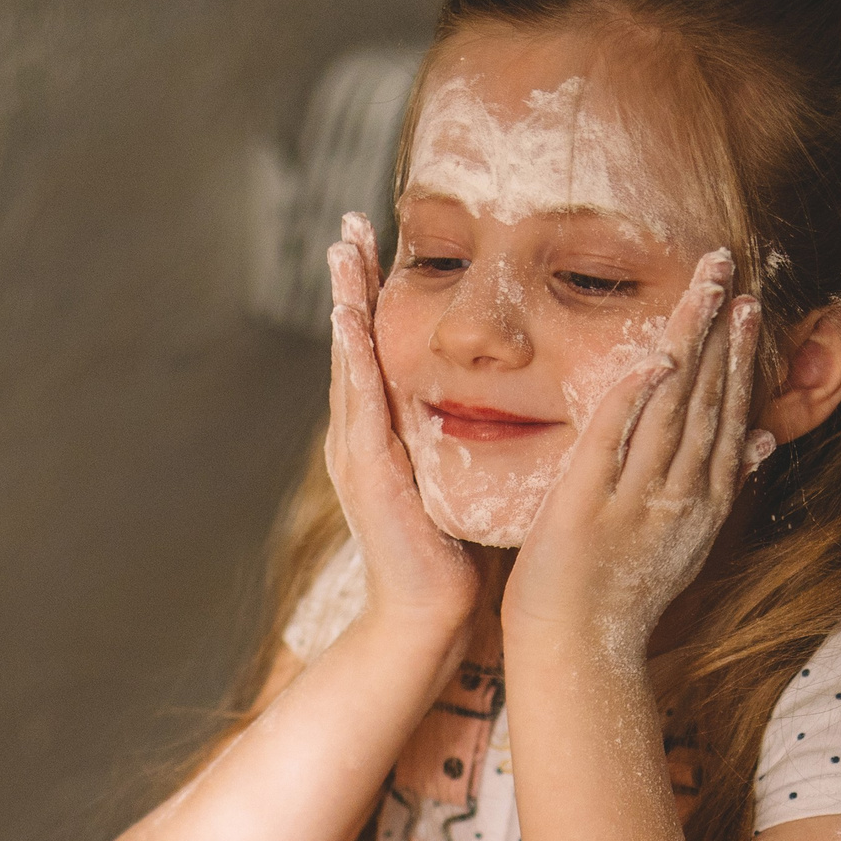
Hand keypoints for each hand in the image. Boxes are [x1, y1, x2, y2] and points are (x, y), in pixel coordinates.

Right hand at [326, 213, 485, 634]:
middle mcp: (361, 436)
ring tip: (341, 251)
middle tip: (348, 223)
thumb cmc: (451, 557)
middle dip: (350, 281)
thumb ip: (462, 440)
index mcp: (384, 435)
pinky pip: (357, 400)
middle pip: (352, 341)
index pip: (377, 350)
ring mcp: (357, 451)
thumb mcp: (459, 480)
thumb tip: (499, 402)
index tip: (376, 244)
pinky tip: (348, 318)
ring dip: (343, 302)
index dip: (374, 297)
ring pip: (348, 360)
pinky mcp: (367, 470)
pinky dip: (350, 356)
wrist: (427, 617)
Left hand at [503, 248, 771, 660]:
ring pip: (672, 410)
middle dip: (723, 333)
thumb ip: (722, 485)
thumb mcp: (687, 540)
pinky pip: (614, 442)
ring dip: (690, 348)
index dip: (740, 358)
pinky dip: (634, 399)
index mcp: (705, 503)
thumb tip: (766, 441)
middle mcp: (680, 497)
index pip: (729, 416)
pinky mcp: (588, 507)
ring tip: (707, 293)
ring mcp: (636, 502)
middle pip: (707, 401)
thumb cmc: (622, 595)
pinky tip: (653, 357)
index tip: (749, 309)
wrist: (579, 652)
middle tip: (733, 273)